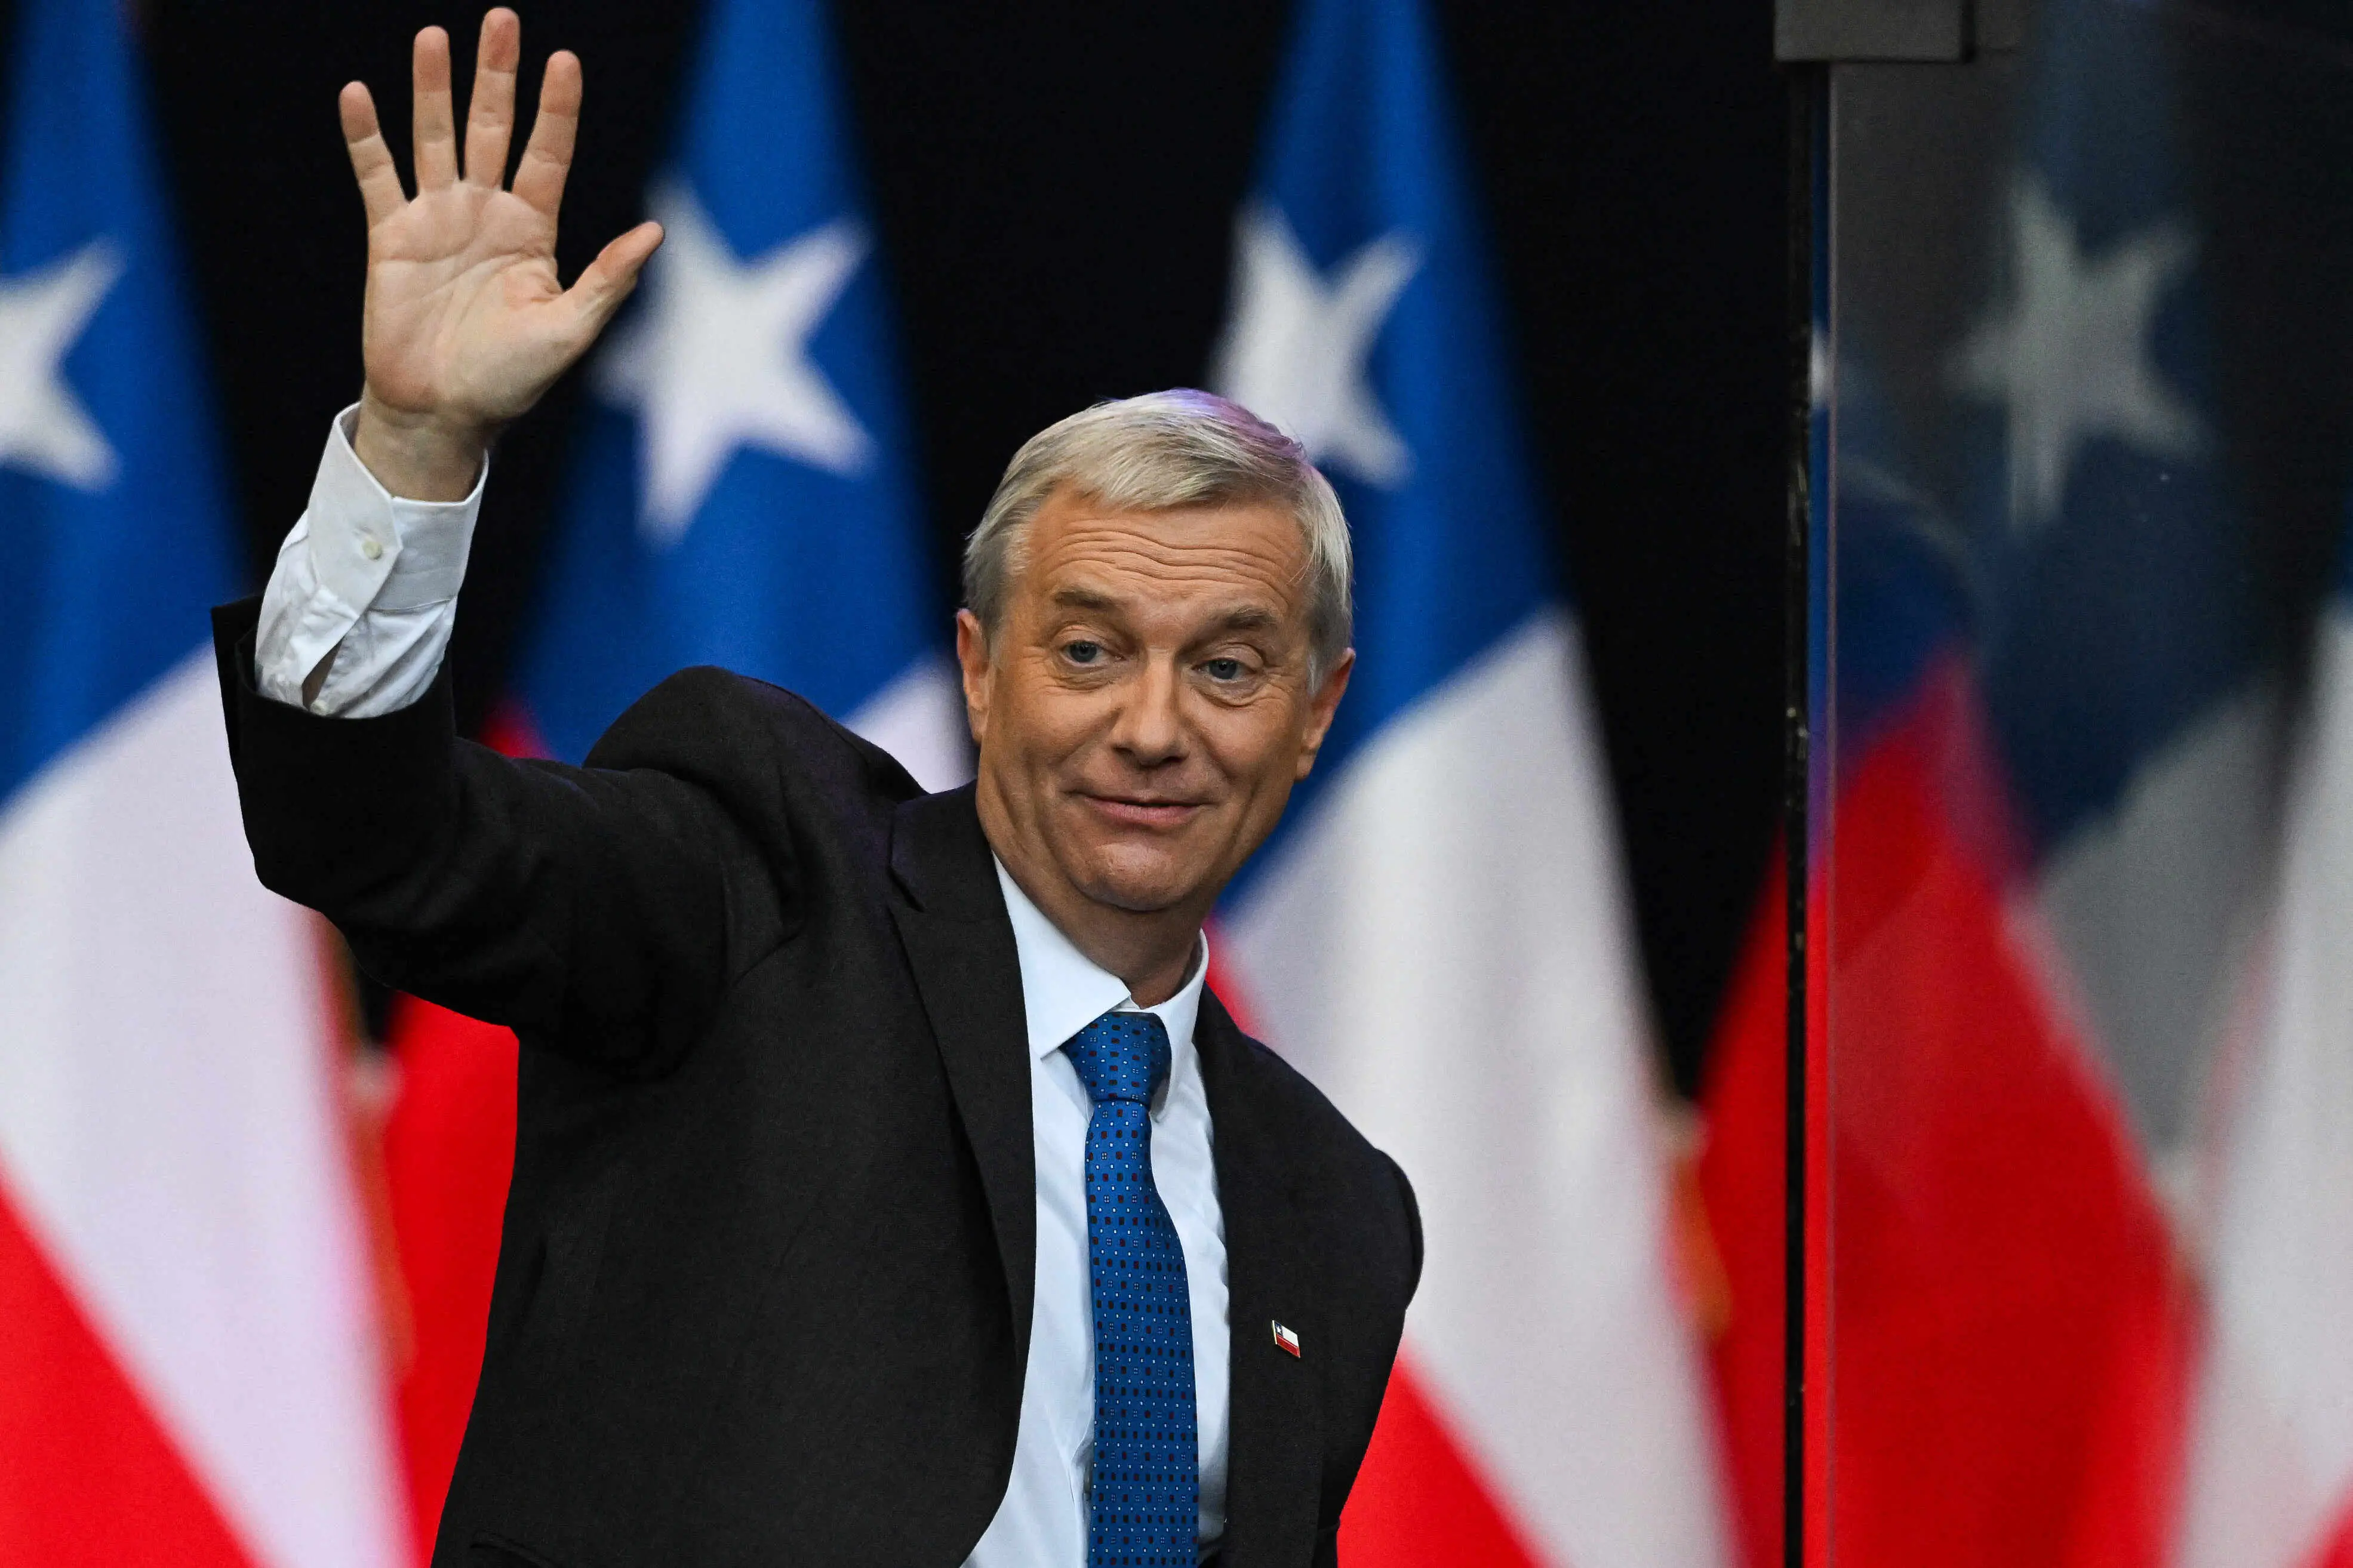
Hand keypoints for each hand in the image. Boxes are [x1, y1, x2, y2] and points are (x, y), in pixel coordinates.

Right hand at [341, 10, 661, 499]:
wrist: (443, 412)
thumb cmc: (511, 380)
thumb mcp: (570, 329)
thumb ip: (608, 278)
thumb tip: (656, 232)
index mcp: (533, 232)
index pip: (548, 154)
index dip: (556, 109)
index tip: (564, 61)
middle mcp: (486, 214)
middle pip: (492, 129)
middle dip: (496, 77)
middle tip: (501, 20)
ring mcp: (437, 220)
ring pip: (435, 139)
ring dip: (432, 89)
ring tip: (432, 38)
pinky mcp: (392, 237)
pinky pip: (377, 177)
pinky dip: (366, 138)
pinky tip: (358, 96)